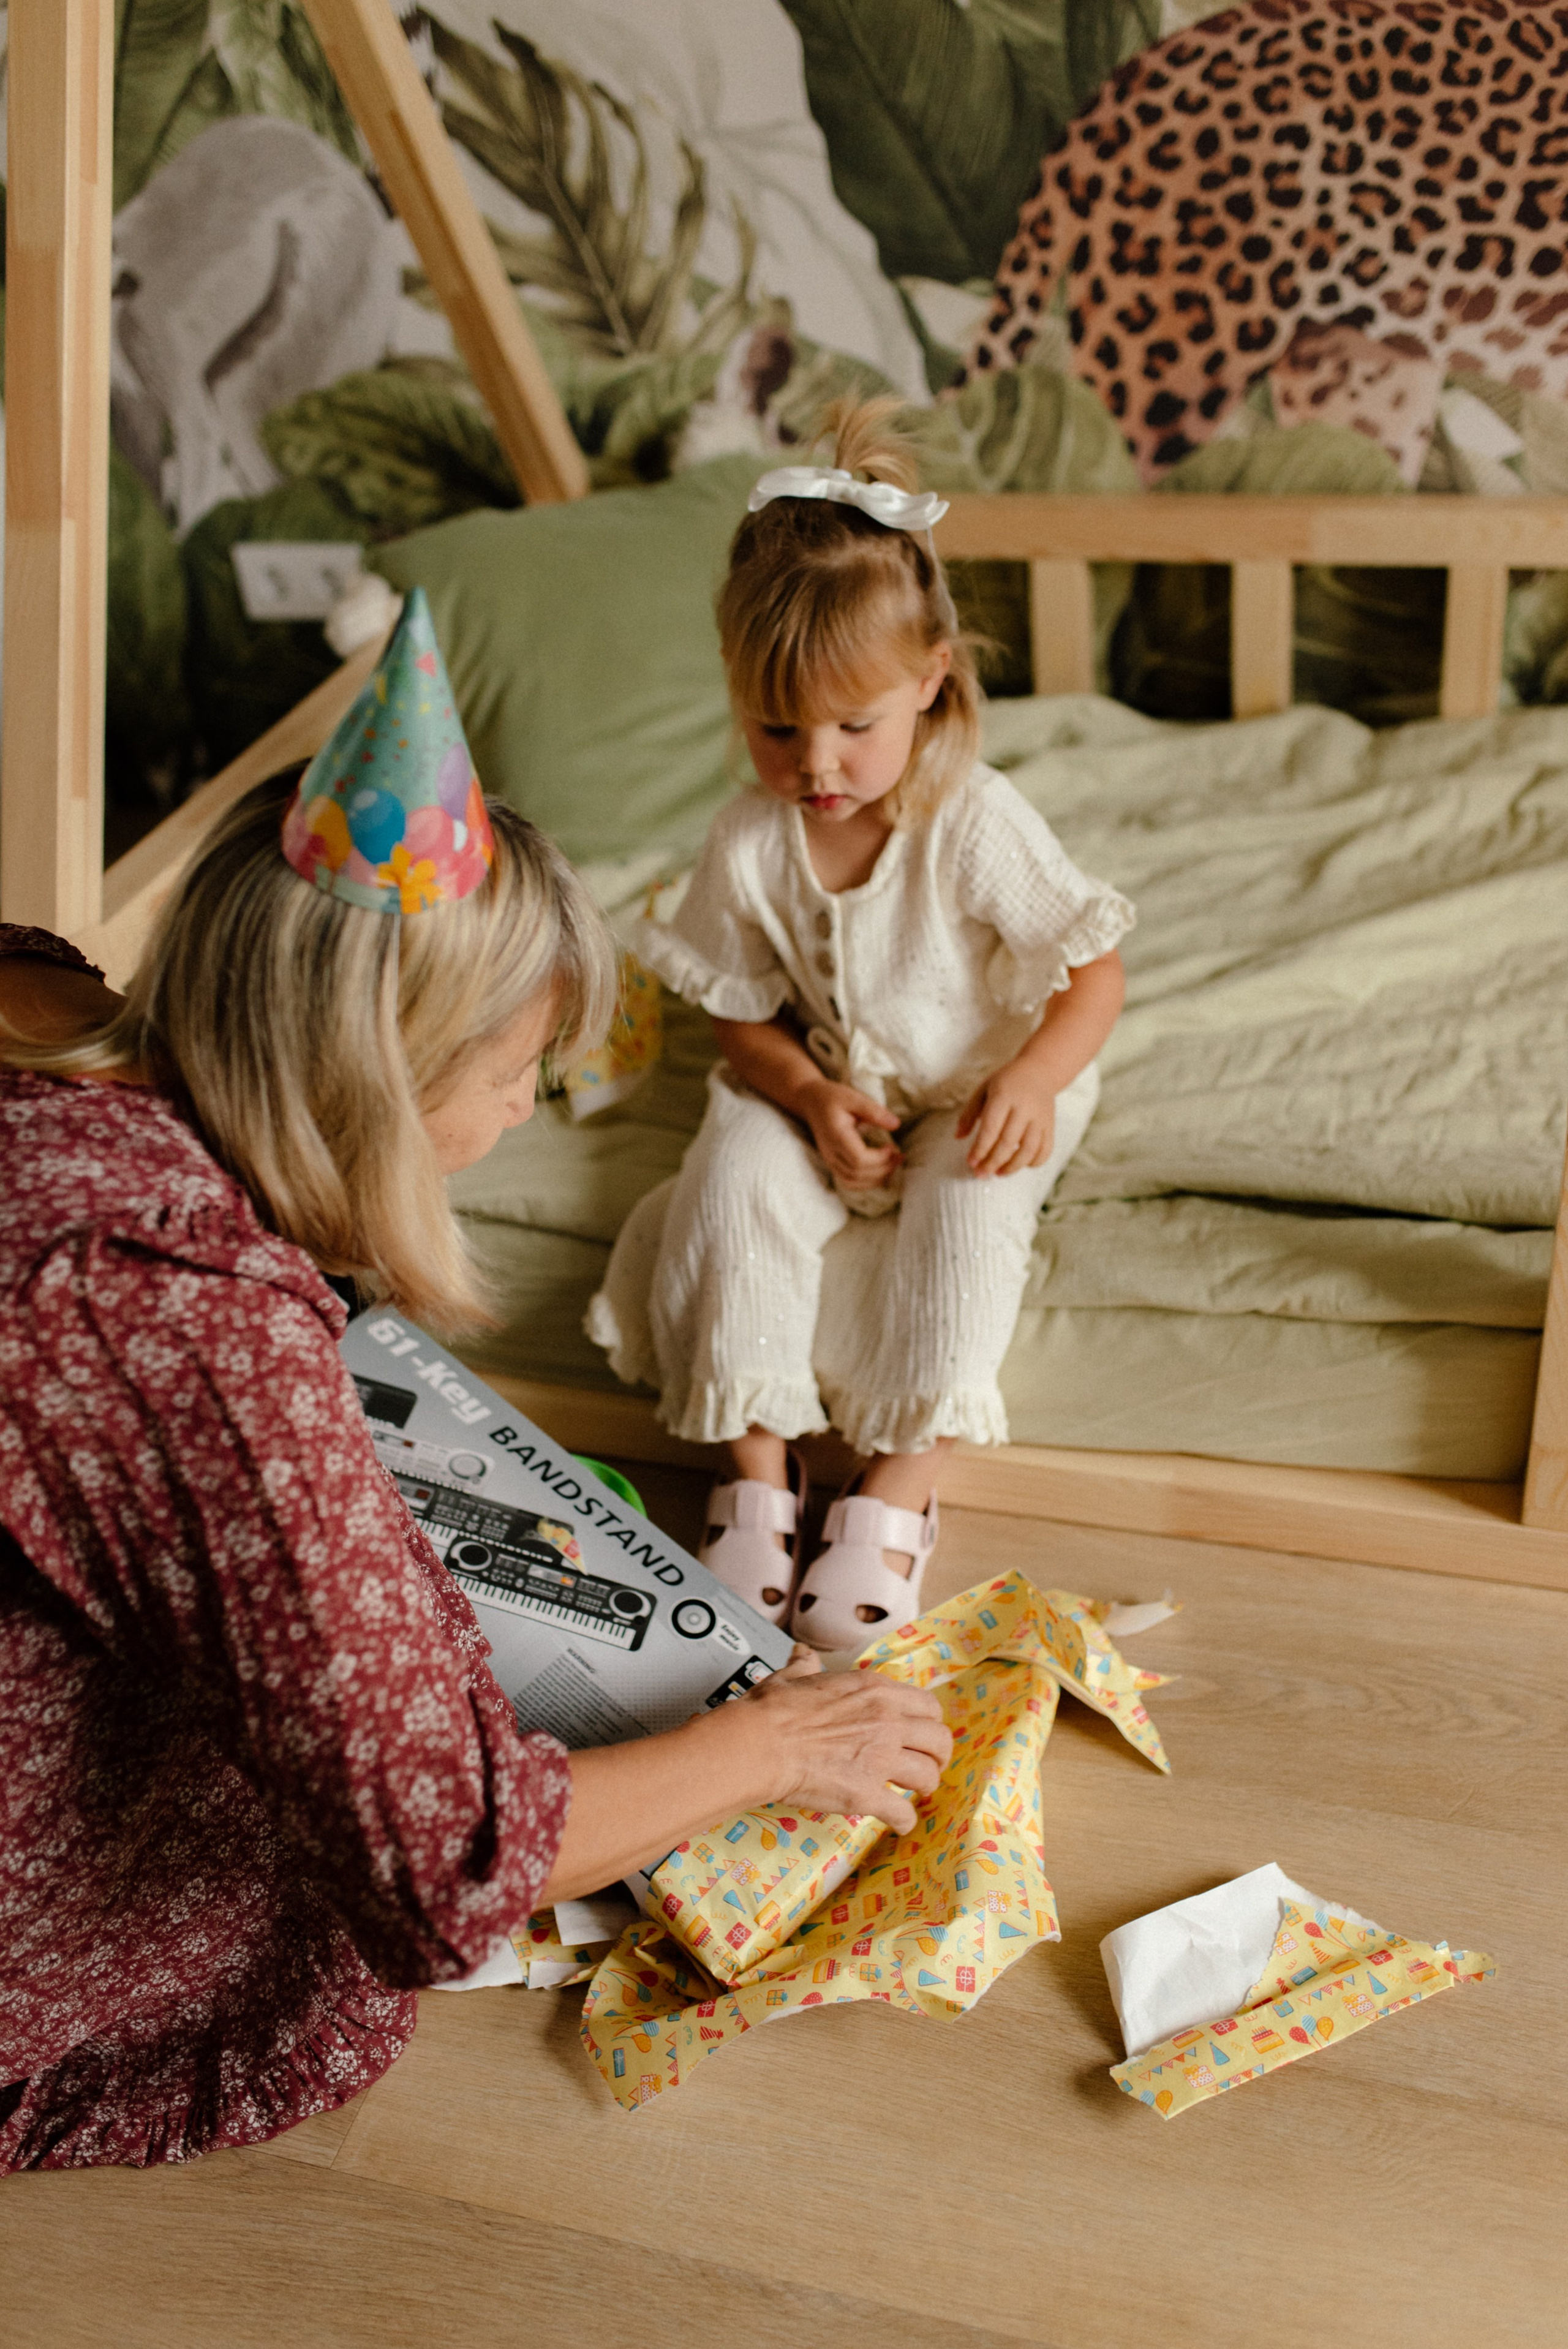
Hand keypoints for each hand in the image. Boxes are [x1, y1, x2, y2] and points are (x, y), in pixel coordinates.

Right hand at [741, 1664, 951, 1833]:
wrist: (760, 1744)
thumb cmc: (772, 1710)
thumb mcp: (791, 1676)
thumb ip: (804, 1665)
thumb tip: (801, 1654)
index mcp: (874, 1691)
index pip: (927, 1705)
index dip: (929, 1723)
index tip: (922, 1733)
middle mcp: (886, 1722)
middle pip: (939, 1740)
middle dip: (938, 1756)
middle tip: (929, 1765)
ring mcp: (880, 1759)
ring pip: (927, 1775)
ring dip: (925, 1786)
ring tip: (916, 1792)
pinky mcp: (866, 1794)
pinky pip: (901, 1812)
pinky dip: (904, 1821)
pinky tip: (899, 1823)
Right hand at [799, 1077, 902, 1191]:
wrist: (811, 1103)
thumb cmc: (833, 1098)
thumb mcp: (853, 1098)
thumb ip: (874, 1111)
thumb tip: (896, 1125)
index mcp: (836, 1136)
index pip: (858, 1159)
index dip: (879, 1158)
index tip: (892, 1147)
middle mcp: (831, 1153)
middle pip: (857, 1174)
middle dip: (883, 1169)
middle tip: (899, 1156)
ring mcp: (830, 1161)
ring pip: (853, 1182)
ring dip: (876, 1178)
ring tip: (893, 1164)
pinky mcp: (833, 1164)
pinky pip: (849, 1182)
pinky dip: (867, 1182)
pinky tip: (880, 1171)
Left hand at [956, 1058, 1056, 1176]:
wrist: (1039, 1071)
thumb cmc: (1006, 1083)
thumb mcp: (983, 1090)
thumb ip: (969, 1113)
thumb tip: (958, 1137)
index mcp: (1004, 1096)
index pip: (991, 1128)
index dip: (980, 1149)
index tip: (971, 1162)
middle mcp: (1024, 1107)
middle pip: (1008, 1142)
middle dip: (992, 1162)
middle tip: (981, 1174)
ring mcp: (1040, 1117)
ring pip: (1029, 1149)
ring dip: (1013, 1166)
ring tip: (999, 1173)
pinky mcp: (1051, 1125)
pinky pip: (1046, 1149)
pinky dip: (1034, 1162)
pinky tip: (1021, 1166)